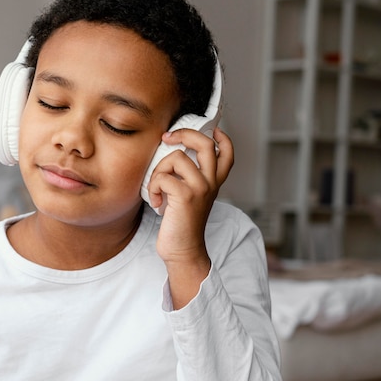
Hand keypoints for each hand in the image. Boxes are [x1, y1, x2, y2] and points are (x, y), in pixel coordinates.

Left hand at [148, 127, 233, 305]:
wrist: (183, 251)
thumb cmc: (180, 224)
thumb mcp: (190, 197)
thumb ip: (188, 178)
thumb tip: (171, 153)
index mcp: (214, 182)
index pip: (227, 152)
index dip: (221, 136)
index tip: (211, 129)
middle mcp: (211, 183)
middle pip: (205, 143)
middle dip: (183, 134)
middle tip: (167, 138)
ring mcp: (200, 188)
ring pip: (176, 157)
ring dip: (158, 170)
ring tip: (157, 188)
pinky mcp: (186, 196)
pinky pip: (163, 177)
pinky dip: (154, 187)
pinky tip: (157, 202)